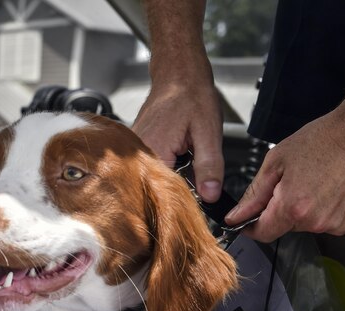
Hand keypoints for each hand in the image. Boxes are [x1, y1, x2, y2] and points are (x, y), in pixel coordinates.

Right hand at [132, 80, 223, 202]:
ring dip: (171, 176)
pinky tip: (177, 154)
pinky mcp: (136, 146)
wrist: (178, 75)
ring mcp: (134, 149)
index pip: (165, 191)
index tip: (198, 202)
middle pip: (156, 185)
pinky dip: (165, 166)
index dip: (184, 198)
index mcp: (154, 150)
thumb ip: (209, 166)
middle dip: (178, 187)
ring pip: (153, 176)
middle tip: (195, 173)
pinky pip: (150, 165)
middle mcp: (137, 151)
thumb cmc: (192, 96)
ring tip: (185, 157)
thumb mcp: (208, 132)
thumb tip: (210, 196)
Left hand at [225, 107, 344, 241]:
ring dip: (302, 209)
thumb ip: (253, 195)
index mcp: (293, 207)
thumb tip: (235, 216)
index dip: (251, 227)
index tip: (247, 220)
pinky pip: (326, 221)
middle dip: (279, 210)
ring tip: (311, 183)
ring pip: (305, 224)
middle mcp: (316, 220)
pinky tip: (326, 190)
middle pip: (284, 227)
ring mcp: (336, 223)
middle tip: (288, 184)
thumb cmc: (320, 142)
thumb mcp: (275, 163)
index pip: (263, 234)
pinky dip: (322, 209)